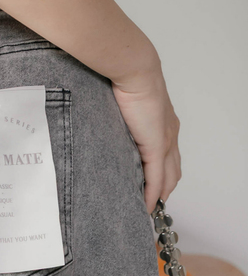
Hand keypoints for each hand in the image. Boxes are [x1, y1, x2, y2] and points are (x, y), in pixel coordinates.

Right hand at [111, 67, 181, 213]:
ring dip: (159, 194)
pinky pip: (156, 178)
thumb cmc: (126, 74)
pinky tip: (144, 205)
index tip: (152, 181)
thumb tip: (102, 110)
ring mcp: (165, 141)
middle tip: (150, 201)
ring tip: (146, 207)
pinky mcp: (156, 146)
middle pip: (173, 170)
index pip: (168, 153)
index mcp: (164, 120)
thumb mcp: (124, 96)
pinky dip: (152, 194)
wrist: (134, 68)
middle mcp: (169, 133)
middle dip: (164, 187)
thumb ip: (120, 109)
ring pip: (168, 177)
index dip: (163, 169)